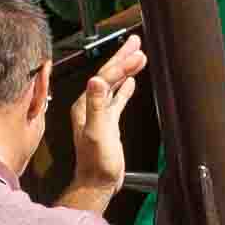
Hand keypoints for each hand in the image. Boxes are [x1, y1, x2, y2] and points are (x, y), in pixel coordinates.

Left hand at [67, 35, 146, 186]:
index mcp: (85, 104)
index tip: (138, 53)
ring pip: (114, 84)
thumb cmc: (96, 162)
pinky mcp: (108, 123)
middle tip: (136, 41)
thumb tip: (96, 80)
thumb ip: (97, 106)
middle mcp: (89, 105)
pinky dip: (125, 88)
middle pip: (108, 75)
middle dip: (122, 57)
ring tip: (139, 55)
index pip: (105, 76)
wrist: (97, 183)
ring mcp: (99, 113)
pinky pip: (117, 100)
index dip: (122, 64)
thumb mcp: (97, 132)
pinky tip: (132, 82)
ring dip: (126, 69)